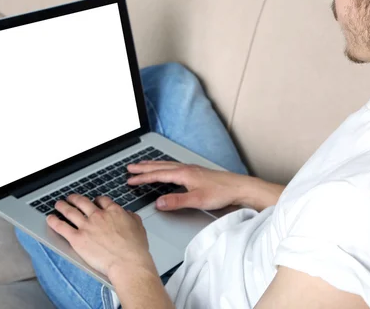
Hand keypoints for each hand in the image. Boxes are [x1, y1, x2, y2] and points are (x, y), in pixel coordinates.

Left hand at [46, 194, 156, 277]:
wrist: (128, 262)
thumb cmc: (135, 249)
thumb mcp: (139, 227)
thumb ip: (131, 217)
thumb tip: (128, 214)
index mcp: (113, 211)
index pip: (101, 200)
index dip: (96, 200)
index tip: (94, 202)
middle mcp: (98, 215)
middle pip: (82, 202)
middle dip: (75, 198)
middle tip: (71, 198)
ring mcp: (86, 226)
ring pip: (70, 211)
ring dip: (62, 206)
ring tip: (58, 204)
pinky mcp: (77, 238)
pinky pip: (61, 227)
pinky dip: (54, 221)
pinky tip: (50, 218)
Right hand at [128, 161, 284, 211]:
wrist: (239, 187)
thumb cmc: (221, 192)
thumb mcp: (196, 200)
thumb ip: (176, 201)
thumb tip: (158, 203)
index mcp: (183, 173)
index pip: (157, 175)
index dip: (142, 177)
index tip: (130, 179)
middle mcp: (185, 168)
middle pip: (160, 166)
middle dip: (143, 167)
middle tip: (130, 168)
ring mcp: (191, 169)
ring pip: (166, 165)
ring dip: (153, 165)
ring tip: (143, 165)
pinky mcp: (196, 172)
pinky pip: (174, 167)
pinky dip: (164, 167)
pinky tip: (166, 170)